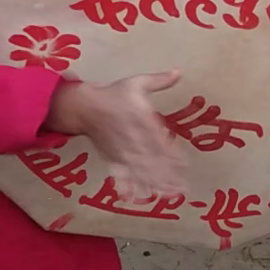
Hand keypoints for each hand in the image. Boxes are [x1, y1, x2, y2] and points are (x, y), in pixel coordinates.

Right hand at [46, 72, 186, 202]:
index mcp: (141, 120)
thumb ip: (159, 80)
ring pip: (139, 170)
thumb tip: (179, 72)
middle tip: (183, 189)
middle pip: (151, 160)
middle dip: (167, 176)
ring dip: (154, 184)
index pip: (158, 140)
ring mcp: (122, 150)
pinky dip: (130, 186)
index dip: (171, 154)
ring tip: (169, 195)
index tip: (184, 164)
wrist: (84, 106)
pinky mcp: (113, 158)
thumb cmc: (114, 94)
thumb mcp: (137, 82)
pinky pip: (122, 174)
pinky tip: (138, 198)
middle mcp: (133, 138)